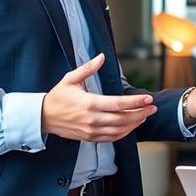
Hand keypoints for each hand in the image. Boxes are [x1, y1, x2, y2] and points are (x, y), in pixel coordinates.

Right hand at [41, 54, 157, 141]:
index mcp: (89, 103)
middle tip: (152, 107)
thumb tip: (101, 57)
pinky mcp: (90, 137)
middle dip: (141, 113)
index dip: (136, 102)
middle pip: (123, 118)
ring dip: (135, 123)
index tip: (148, 98)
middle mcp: (92, 119)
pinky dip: (124, 133)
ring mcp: (92, 130)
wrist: (43, 117)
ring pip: (120, 130)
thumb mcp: (70, 79)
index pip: (118, 104)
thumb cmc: (57, 97)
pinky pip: (112, 138)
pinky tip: (131, 125)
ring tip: (145, 115)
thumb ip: (88, 68)